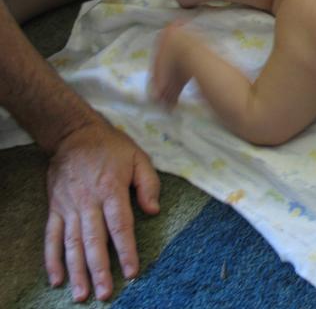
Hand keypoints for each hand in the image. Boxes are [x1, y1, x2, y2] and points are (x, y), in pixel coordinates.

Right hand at [45, 120, 159, 301]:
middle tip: (105, 293)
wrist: (74, 134)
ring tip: (81, 294)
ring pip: (71, 243)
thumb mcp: (138, 157)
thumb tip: (154, 210)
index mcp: (111, 189)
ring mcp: (68, 206)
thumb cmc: (112, 147)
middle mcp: (88, 201)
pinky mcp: (55, 208)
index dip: (126, 250)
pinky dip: (52, 259)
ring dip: (76, 270)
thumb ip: (149, 184)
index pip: (120, 226)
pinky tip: (57, 278)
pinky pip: (51, 237)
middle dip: (99, 269)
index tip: (132, 272)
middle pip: (94, 240)